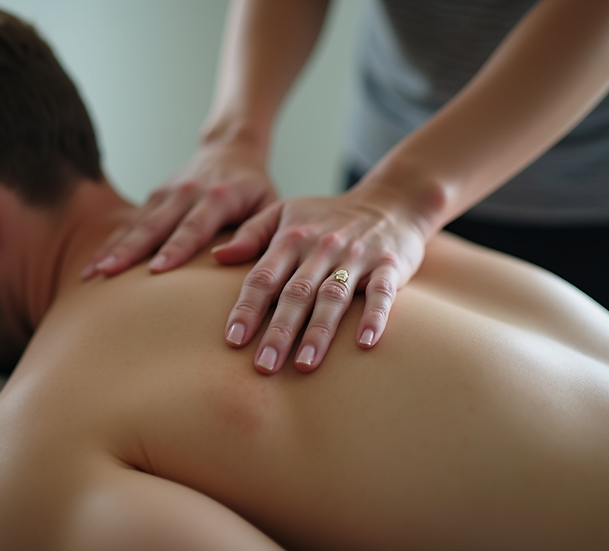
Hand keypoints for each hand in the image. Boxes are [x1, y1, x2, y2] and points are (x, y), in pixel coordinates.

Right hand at [82, 140, 277, 277]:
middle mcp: (187, 192)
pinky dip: (109, 243)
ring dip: (111, 248)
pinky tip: (91, 266)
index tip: (156, 270)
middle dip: (129, 250)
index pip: (194, 227)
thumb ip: (257, 232)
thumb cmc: (255, 188)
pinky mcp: (153, 198)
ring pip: (135, 224)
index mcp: (218, 196)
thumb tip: (227, 257)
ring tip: (90, 273)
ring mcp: (166, 194)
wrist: (232, 149)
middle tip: (107, 273)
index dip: (175, 249)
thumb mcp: (269, 204)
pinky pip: (128, 223)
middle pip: (154, 225)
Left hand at [214, 191, 428, 373]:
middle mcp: (321, 249)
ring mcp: (355, 258)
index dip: (247, 309)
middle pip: (296, 294)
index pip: (264, 278)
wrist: (391, 201)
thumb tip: (217, 256)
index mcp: (291, 239)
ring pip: (333, 298)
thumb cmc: (328, 216)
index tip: (234, 340)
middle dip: (279, 332)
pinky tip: (364, 343)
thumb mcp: (285, 212)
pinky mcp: (388, 266)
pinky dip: (374, 317)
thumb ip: (251, 234)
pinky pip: (380, 293)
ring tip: (305, 365)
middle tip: (264, 366)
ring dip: (319, 332)